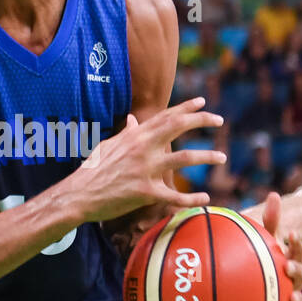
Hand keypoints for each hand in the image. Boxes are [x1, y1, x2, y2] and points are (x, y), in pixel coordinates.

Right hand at [71, 97, 224, 223]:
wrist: (79, 195)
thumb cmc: (92, 169)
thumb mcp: (108, 145)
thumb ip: (125, 133)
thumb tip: (132, 119)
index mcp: (135, 136)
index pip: (165, 116)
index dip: (186, 107)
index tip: (203, 102)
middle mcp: (143, 149)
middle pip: (178, 127)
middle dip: (202, 120)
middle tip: (219, 120)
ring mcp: (145, 170)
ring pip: (184, 159)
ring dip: (207, 156)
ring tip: (222, 157)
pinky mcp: (146, 193)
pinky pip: (175, 196)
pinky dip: (192, 198)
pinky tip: (205, 198)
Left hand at [257, 191, 301, 300]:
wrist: (250, 281)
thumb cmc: (260, 255)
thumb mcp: (263, 237)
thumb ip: (269, 220)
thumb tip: (275, 194)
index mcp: (287, 259)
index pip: (294, 251)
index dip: (294, 244)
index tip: (289, 234)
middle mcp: (289, 279)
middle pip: (296, 276)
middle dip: (294, 274)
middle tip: (288, 271)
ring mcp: (283, 297)